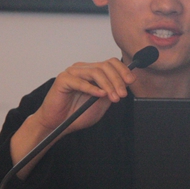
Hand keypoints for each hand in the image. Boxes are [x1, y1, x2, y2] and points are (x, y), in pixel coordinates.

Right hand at [10, 58, 136, 169]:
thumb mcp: (100, 104)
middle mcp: (82, 69)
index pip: (110, 63)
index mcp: (91, 71)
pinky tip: (100, 94)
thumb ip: (111, 93)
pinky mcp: (62, 80)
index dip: (122, 70)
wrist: (58, 125)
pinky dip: (92, 88)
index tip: (131, 82)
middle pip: (105, 66)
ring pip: (95, 72)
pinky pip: (80, 81)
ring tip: (113, 97)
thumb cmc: (77, 114)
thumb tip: (125, 84)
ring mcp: (72, 72)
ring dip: (107, 85)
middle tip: (122, 94)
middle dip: (117, 80)